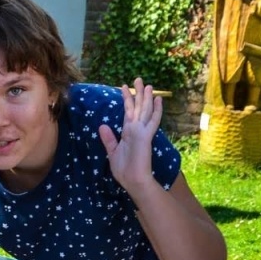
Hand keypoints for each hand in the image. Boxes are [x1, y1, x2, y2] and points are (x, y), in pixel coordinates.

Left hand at [98, 78, 164, 196]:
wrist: (133, 181)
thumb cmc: (124, 171)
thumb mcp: (112, 152)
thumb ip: (108, 139)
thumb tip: (102, 126)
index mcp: (128, 133)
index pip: (128, 113)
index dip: (126, 100)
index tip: (123, 87)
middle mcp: (136, 130)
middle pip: (137, 108)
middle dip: (137, 93)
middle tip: (138, 79)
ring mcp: (142, 132)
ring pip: (144, 110)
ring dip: (145, 97)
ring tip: (147, 84)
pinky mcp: (145, 136)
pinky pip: (152, 121)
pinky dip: (155, 110)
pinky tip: (158, 100)